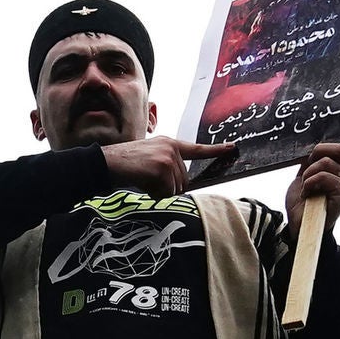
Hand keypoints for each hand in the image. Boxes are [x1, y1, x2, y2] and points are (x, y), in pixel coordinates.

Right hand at [95, 134, 236, 196]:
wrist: (106, 163)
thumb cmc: (125, 165)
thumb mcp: (149, 159)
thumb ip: (167, 167)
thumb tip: (181, 186)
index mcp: (170, 144)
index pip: (197, 149)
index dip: (216, 150)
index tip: (233, 148)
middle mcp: (171, 148)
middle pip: (183, 181)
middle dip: (168, 188)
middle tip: (147, 181)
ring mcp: (167, 157)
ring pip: (175, 189)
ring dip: (160, 192)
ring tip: (142, 181)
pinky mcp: (162, 168)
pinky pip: (166, 192)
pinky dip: (154, 194)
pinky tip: (141, 183)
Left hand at [284, 142, 339, 225]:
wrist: (300, 225)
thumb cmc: (304, 200)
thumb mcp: (307, 172)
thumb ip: (313, 158)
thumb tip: (314, 142)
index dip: (324, 148)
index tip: (310, 160)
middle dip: (316, 156)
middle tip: (307, 174)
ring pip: (326, 162)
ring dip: (308, 175)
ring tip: (307, 189)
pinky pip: (323, 176)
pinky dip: (309, 183)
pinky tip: (308, 195)